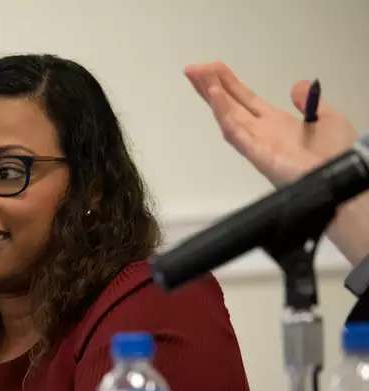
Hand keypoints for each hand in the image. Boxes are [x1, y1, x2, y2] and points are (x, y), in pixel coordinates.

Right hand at [185, 61, 357, 185]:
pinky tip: (215, 96)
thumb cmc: (336, 156)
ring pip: (227, 115)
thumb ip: (309, 103)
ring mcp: (256, 143)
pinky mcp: (257, 153)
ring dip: (211, 96)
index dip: (229, 82)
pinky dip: (223, 113)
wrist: (342, 179)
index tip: (212, 68)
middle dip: (210, 86)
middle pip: (230, 105)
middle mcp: (261, 132)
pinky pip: (235, 131)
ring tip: (197, 76)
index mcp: (275, 124)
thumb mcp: (328, 119)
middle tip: (192, 69)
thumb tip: (297, 86)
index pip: (245, 99)